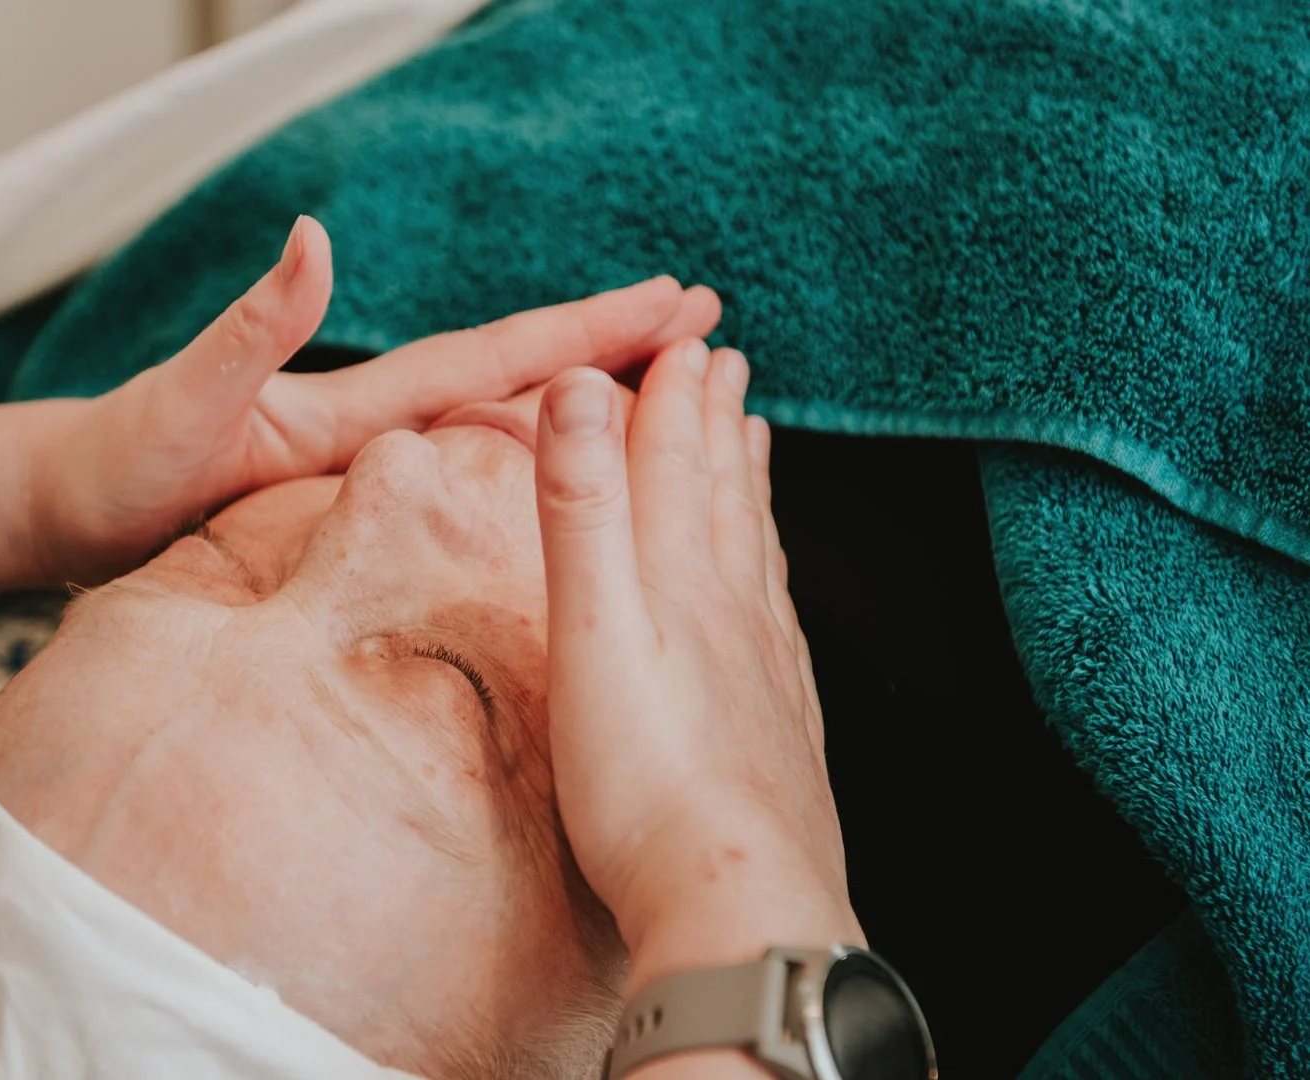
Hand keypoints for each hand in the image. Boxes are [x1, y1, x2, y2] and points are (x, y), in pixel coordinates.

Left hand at [24, 216, 720, 584]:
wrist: (62, 506)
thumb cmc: (114, 465)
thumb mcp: (184, 398)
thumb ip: (252, 326)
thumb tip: (315, 235)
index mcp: (358, 404)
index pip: (495, 361)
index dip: (585, 334)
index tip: (671, 304)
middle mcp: (375, 422)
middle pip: (518, 380)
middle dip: (612, 352)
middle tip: (704, 329)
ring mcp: (362, 458)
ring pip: (496, 425)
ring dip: (578, 402)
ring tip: (657, 394)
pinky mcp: (345, 498)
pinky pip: (457, 476)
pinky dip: (516, 461)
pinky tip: (543, 475)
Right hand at [533, 340, 861, 991]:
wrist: (738, 902)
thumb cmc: (646, 777)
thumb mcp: (592, 629)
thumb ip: (583, 508)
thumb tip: (582, 386)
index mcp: (682, 584)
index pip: (676, 466)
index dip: (675, 398)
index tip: (682, 337)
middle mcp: (735, 615)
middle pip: (724, 499)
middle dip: (718, 426)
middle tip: (728, 365)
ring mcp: (766, 671)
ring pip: (756, 557)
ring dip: (749, 492)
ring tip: (756, 447)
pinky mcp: (779, 727)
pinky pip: (778, 625)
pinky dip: (772, 580)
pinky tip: (774, 589)